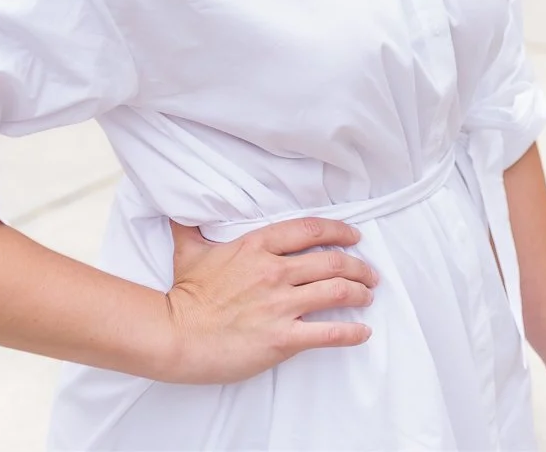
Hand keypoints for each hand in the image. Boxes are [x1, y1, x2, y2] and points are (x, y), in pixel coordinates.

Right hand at [161, 216, 377, 384]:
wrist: (176, 334)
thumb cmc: (185, 294)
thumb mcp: (189, 249)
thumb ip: (191, 226)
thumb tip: (180, 207)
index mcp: (257, 246)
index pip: (309, 230)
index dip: (338, 230)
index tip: (353, 236)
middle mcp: (274, 271)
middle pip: (332, 260)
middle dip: (358, 266)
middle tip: (369, 273)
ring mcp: (280, 305)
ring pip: (336, 291)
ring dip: (359, 293)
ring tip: (368, 296)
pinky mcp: (282, 338)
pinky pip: (328, 333)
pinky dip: (352, 332)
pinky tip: (363, 332)